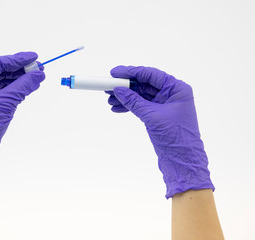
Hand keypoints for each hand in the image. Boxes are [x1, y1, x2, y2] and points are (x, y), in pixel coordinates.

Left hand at [0, 52, 44, 185]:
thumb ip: (23, 86)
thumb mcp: (6, 103)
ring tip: (38, 78)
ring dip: (21, 80)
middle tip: (40, 68)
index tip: (34, 57)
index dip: (18, 59)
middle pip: (2, 71)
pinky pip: (5, 93)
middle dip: (21, 70)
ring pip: (5, 82)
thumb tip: (38, 74)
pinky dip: (18, 90)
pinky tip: (30, 87)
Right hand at [106, 66, 213, 197]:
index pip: (151, 75)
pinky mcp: (158, 116)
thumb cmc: (176, 138)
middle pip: (144, 84)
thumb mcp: (152, 117)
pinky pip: (141, 106)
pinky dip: (129, 107)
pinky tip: (117, 108)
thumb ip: (134, 102)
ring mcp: (165, 105)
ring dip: (125, 97)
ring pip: (141, 96)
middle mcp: (172, 94)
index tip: (115, 72)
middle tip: (109, 87)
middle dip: (126, 86)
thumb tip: (118, 90)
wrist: (182, 162)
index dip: (131, 72)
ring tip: (110, 100)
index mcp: (177, 89)